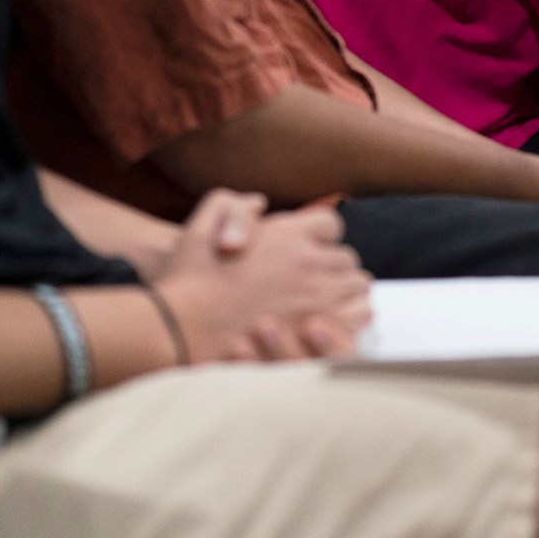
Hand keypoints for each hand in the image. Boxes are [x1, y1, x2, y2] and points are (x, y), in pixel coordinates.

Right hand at [151, 193, 372, 362]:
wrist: (180, 327)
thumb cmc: (189, 278)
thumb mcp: (204, 222)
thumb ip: (234, 205)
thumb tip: (260, 204)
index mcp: (287, 234)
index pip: (330, 225)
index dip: (320, 237)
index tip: (307, 250)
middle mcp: (308, 262)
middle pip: (347, 259)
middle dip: (334, 267)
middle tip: (315, 281)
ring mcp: (316, 298)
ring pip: (358, 287)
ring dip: (346, 292)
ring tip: (326, 303)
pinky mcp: (316, 334)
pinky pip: (356, 320)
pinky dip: (350, 319)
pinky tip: (330, 324)